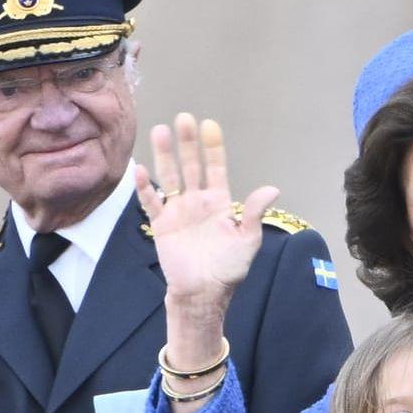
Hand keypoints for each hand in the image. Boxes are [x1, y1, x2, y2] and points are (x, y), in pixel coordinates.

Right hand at [135, 114, 277, 312]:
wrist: (203, 293)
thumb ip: (254, 213)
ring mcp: (178, 211)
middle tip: (184, 118)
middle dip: (187, 143)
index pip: (215, 168)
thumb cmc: (228, 269)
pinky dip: (145, 187)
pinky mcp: (162, 225)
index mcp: (219, 203)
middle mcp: (197, 202)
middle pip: (191, 165)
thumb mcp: (248, 240)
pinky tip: (141, 170)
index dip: (212, 147)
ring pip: (170, 177)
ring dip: (165, 155)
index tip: (209, 125)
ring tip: (160, 131)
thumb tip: (271, 189)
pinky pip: (151, 202)